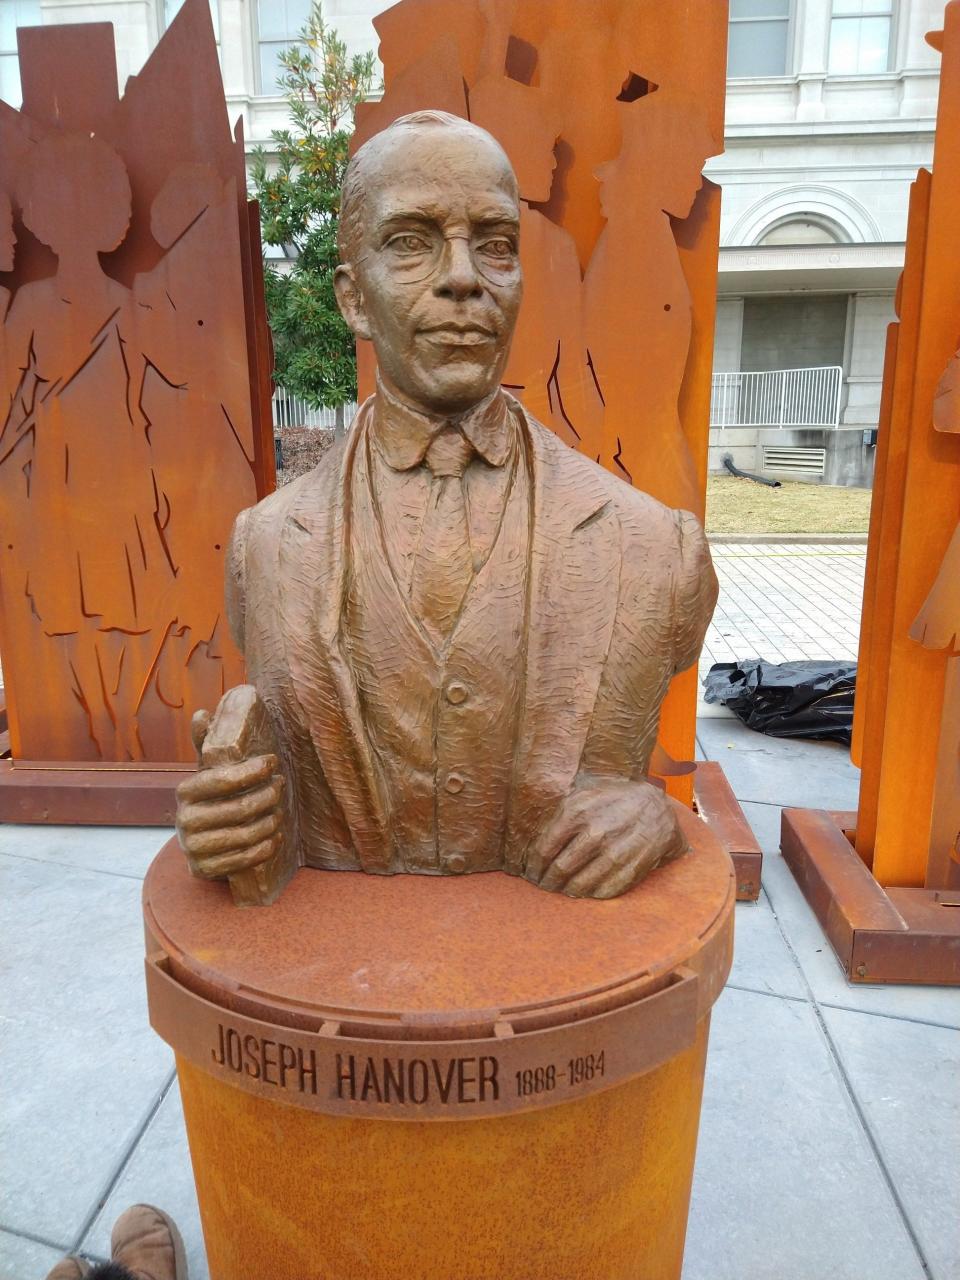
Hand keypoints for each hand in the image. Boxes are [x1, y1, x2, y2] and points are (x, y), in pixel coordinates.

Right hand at [176, 705, 284, 881]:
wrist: (199, 845)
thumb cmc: (211, 801)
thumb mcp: (208, 773)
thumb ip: (208, 746)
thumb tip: (202, 713)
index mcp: (185, 792)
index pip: (221, 779)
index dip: (251, 771)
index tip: (272, 763)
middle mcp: (185, 820)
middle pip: (239, 809)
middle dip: (267, 796)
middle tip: (280, 787)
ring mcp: (194, 847)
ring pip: (244, 834)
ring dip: (270, 822)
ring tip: (280, 812)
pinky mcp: (205, 869)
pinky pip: (244, 859)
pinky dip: (265, 847)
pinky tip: (276, 837)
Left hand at [524, 778, 686, 898]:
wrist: (656, 807)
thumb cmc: (612, 800)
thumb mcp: (584, 795)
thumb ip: (559, 815)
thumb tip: (533, 844)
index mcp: (577, 811)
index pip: (544, 849)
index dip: (534, 867)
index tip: (532, 873)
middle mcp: (595, 832)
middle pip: (560, 869)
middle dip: (548, 882)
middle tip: (546, 886)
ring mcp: (615, 852)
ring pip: (580, 885)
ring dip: (568, 891)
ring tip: (564, 891)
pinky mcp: (632, 868)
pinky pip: (603, 891)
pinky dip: (592, 894)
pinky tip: (587, 891)